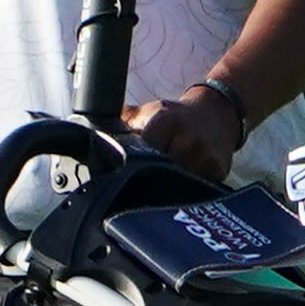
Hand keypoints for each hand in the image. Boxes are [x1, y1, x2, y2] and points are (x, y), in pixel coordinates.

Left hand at [125, 82, 245, 181]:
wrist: (217, 114)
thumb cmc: (178, 116)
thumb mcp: (147, 112)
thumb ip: (120, 123)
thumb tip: (86, 135)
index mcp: (166, 121)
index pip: (141, 151)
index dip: (130, 166)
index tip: (122, 175)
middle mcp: (188, 140)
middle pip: (157, 173)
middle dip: (146, 180)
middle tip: (139, 183)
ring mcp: (205, 158)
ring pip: (175, 187)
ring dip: (164, 190)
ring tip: (160, 182)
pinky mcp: (218, 173)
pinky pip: (193, 192)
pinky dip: (184, 193)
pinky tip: (181, 184)